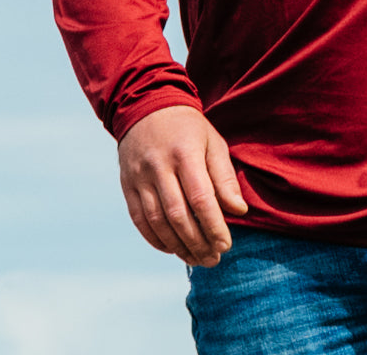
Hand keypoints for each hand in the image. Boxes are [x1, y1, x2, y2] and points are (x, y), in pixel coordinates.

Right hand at [118, 105, 248, 266]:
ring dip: (178, 246)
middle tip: (214, 259)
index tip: (226, 245)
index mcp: (185, 153)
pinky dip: (156, 240)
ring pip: (158, 222)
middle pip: (178, 215)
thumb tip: (239, 211)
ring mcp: (139, 177)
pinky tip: (173, 249)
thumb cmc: (188, 128)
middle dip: (198, 243)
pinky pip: (140, 220)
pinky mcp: (127, 186)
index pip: (201, 198)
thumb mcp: (213, 142)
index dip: (214, 226)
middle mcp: (159, 167)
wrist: (146, 108)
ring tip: (197, 259)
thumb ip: (224, 177)